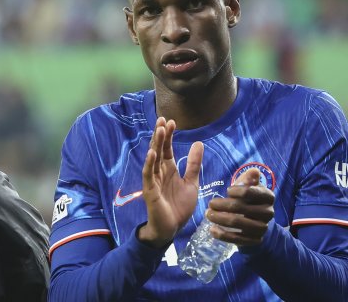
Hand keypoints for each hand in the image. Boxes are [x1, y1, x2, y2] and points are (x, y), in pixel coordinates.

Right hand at [138, 117, 203, 247]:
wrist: (172, 228)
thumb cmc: (179, 207)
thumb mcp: (191, 182)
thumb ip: (193, 164)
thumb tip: (198, 143)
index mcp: (168, 169)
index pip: (166, 148)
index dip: (168, 135)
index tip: (172, 121)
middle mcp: (159, 172)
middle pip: (158, 150)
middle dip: (160, 135)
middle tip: (163, 119)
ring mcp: (153, 181)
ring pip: (152, 159)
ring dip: (155, 144)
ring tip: (158, 130)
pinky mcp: (150, 191)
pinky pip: (148, 175)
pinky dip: (149, 164)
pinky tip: (152, 153)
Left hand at [206, 168, 274, 246]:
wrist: (256, 222)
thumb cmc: (250, 200)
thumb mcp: (249, 188)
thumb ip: (248, 179)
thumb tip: (254, 171)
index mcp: (268, 196)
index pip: (249, 192)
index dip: (235, 191)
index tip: (227, 190)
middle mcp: (268, 212)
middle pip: (240, 207)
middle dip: (222, 205)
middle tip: (210, 204)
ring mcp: (262, 228)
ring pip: (237, 222)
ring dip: (219, 218)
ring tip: (208, 214)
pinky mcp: (255, 240)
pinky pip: (236, 238)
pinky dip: (222, 234)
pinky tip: (212, 230)